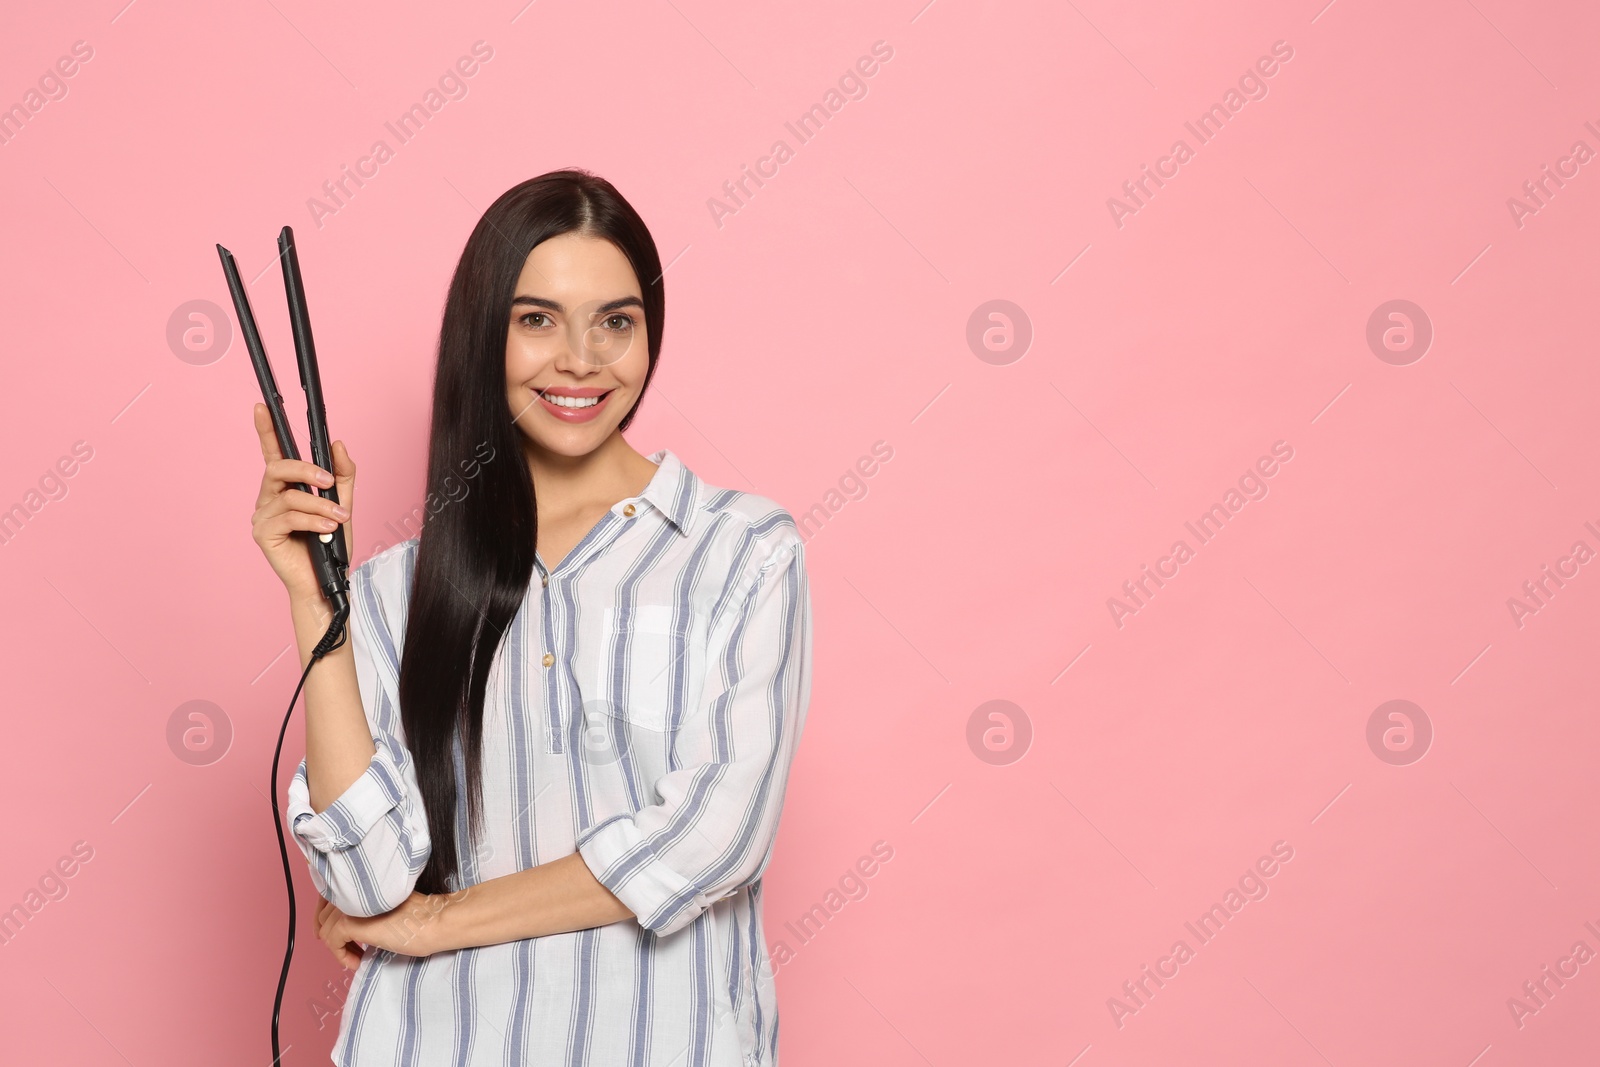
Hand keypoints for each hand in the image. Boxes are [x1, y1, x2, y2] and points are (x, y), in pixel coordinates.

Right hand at [250, 402, 355, 597]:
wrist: (325, 581)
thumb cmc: (329, 545)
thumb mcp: (343, 504)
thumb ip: (342, 475)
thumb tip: (337, 444)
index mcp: (285, 488)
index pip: (273, 453)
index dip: (266, 430)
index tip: (262, 407)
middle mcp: (269, 498)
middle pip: (278, 468)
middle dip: (306, 470)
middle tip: (329, 481)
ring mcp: (263, 516)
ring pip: (289, 495)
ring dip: (319, 503)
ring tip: (338, 516)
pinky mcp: (263, 533)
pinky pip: (288, 516)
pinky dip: (313, 519)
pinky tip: (328, 527)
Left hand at [315, 891, 444, 967]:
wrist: (434, 922)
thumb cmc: (419, 918)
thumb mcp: (386, 907)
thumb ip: (366, 906)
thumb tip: (346, 924)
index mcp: (362, 884)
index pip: (329, 898)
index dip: (326, 918)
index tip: (333, 936)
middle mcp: (353, 891)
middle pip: (324, 915)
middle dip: (331, 935)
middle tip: (349, 950)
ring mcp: (351, 906)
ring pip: (326, 930)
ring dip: (338, 948)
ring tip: (357, 957)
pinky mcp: (352, 923)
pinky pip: (332, 942)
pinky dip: (341, 956)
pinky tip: (358, 962)